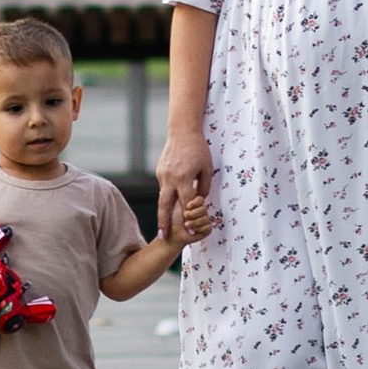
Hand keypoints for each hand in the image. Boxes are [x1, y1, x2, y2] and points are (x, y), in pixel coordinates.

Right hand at [157, 124, 214, 245]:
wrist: (182, 131)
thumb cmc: (199, 149)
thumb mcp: (207, 168)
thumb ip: (204, 187)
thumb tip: (199, 201)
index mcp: (184, 178)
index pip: (186, 203)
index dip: (188, 217)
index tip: (189, 230)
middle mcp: (170, 178)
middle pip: (165, 205)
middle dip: (164, 222)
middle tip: (162, 237)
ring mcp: (162, 175)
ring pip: (162, 197)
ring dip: (163, 212)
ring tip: (163, 227)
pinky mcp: (159, 172)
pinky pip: (164, 187)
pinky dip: (167, 197)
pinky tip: (169, 205)